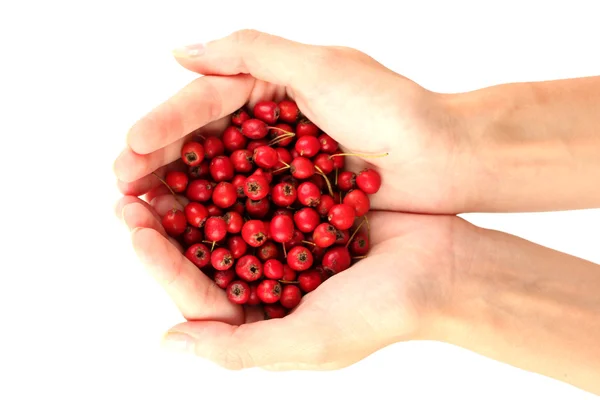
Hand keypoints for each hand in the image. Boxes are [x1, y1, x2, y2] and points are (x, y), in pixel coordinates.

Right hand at [113, 30, 473, 213]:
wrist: (449, 159)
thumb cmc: (392, 110)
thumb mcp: (323, 67)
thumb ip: (252, 53)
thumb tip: (179, 50)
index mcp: (272, 86)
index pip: (205, 102)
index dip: (165, 123)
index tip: (131, 148)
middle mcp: (270, 124)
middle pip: (203, 143)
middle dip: (160, 161)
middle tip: (122, 186)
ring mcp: (281, 164)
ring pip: (218, 177)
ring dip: (180, 194)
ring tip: (142, 211)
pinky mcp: (296, 198)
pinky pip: (248, 206)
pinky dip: (218, 218)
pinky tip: (190, 232)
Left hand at [116, 193, 462, 369]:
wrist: (442, 270)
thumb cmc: (380, 314)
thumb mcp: (308, 340)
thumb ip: (238, 347)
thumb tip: (170, 343)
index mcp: (260, 322)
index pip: (198, 295)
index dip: (163, 264)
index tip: (135, 230)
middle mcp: (266, 286)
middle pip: (204, 255)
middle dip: (166, 227)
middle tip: (129, 193)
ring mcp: (285, 247)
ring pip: (226, 220)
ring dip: (193, 196)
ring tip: (161, 169)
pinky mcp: (303, 215)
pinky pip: (261, 193)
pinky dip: (235, 174)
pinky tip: (213, 152)